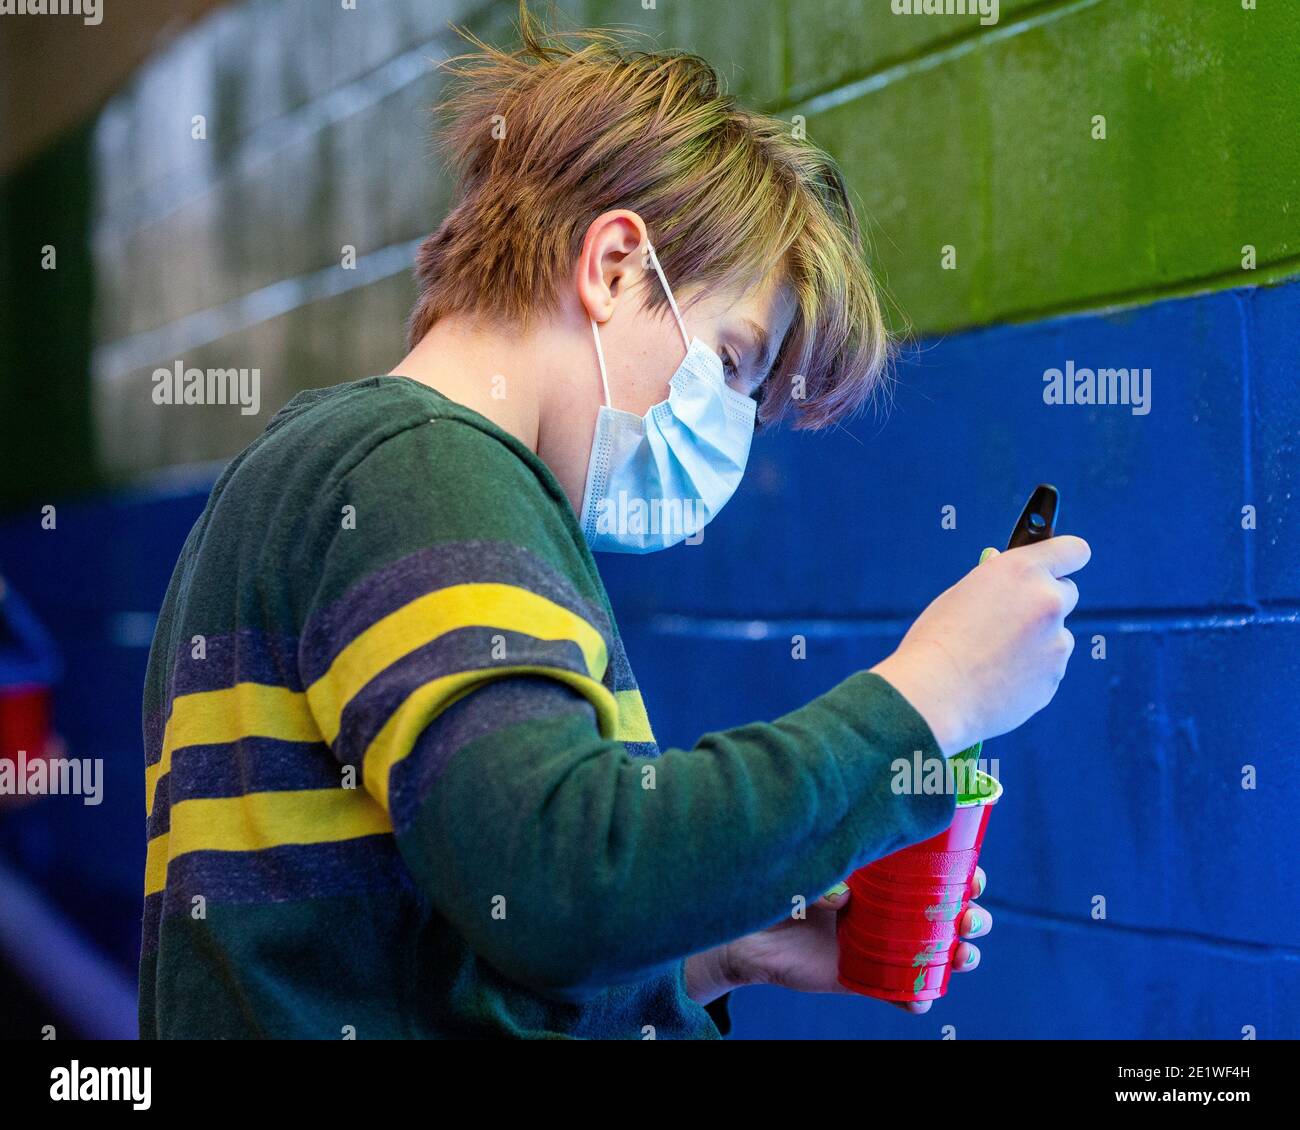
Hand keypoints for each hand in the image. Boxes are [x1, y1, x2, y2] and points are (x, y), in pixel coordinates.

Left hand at [717, 868, 992, 1014]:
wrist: (751, 937)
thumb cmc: (778, 891)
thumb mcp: (803, 876)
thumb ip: (823, 880)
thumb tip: (848, 897)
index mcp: (882, 876)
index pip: (932, 870)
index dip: (962, 874)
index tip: (973, 876)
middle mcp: (889, 910)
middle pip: (946, 913)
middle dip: (971, 916)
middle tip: (970, 918)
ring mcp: (881, 945)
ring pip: (934, 953)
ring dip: (958, 955)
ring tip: (961, 956)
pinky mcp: (866, 977)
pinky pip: (899, 992)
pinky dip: (915, 998)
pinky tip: (920, 998)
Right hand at [871, 536, 1090, 756]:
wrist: (934, 694)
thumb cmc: (937, 642)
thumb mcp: (961, 595)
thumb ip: (995, 582)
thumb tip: (1009, 575)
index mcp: (1020, 570)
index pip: (1072, 550)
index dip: (1065, 557)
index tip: (1059, 565)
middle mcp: (1046, 600)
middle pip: (1067, 592)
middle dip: (1046, 601)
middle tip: (1013, 617)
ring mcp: (1056, 640)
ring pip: (1056, 634)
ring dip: (1036, 640)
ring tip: (992, 657)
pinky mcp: (1055, 675)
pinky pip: (1048, 667)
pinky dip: (1030, 671)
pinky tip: (996, 677)